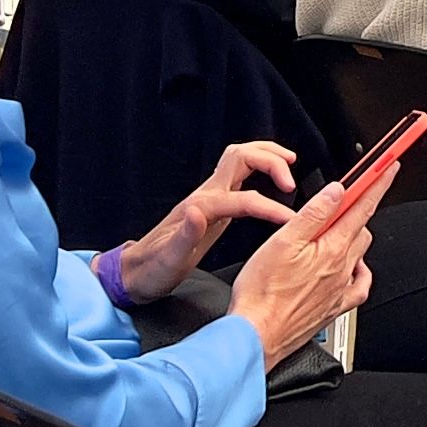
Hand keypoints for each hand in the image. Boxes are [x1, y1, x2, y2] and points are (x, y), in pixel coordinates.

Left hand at [111, 142, 301, 300]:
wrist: (136, 271)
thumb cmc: (152, 270)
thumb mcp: (168, 261)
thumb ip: (184, 236)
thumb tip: (198, 211)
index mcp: (199, 208)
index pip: (244, 198)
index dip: (270, 207)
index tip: (290, 220)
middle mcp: (205, 195)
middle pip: (241, 156)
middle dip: (270, 160)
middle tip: (291, 182)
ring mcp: (209, 196)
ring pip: (240, 158)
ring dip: (266, 155)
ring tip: (290, 164)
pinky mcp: (213, 203)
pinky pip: (240, 174)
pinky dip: (260, 167)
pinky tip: (271, 179)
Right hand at [229, 160, 384, 360]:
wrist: (256, 336)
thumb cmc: (262, 293)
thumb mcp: (282, 242)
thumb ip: (313, 214)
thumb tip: (337, 191)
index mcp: (332, 249)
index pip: (363, 206)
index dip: (378, 182)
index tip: (389, 166)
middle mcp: (343, 269)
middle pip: (361, 229)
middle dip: (357, 210)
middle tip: (342, 200)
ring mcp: (340, 289)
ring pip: (359, 254)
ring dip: (351, 237)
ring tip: (331, 232)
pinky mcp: (333, 308)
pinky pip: (358, 286)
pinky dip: (358, 272)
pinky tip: (350, 269)